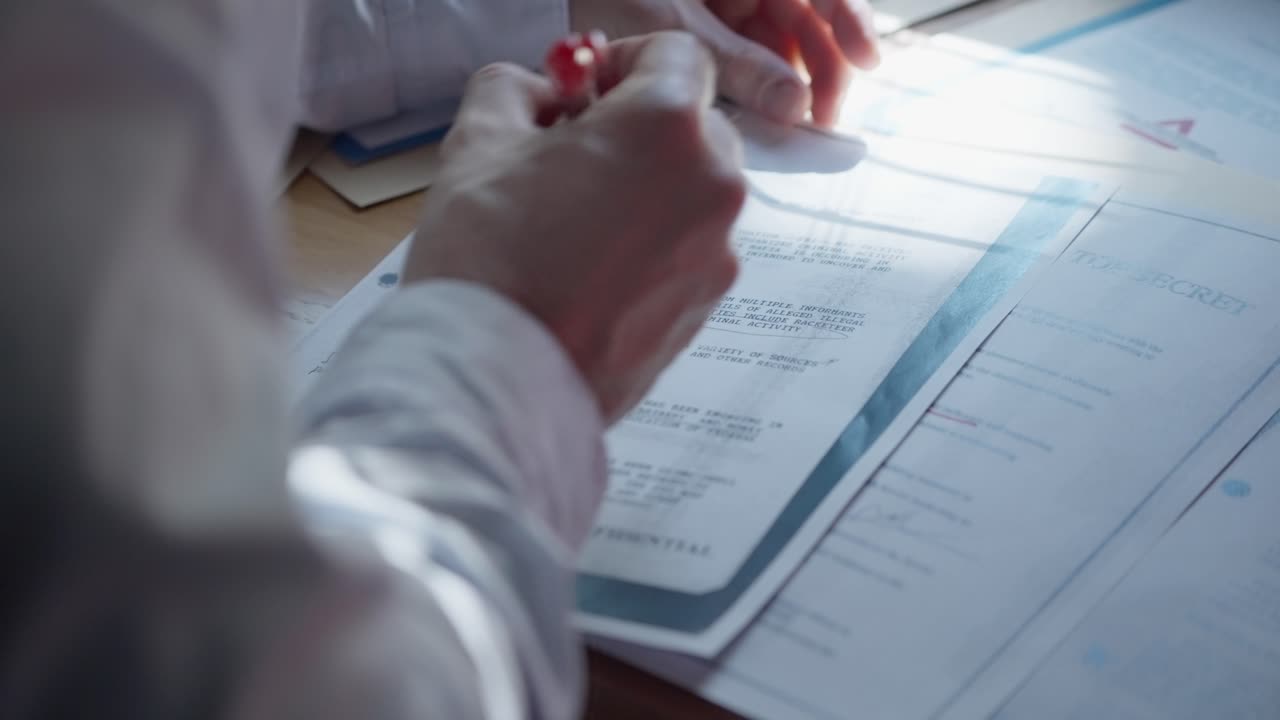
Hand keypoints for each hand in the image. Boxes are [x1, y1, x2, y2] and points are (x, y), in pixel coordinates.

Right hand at [404, 32, 745, 422]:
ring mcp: (717, 254)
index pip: (676, 55)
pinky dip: (652, 248)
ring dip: (648, 191)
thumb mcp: (478, 144)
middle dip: (640, 129)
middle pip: (694, 126)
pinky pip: (687, 251)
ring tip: (574, 224)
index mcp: (666, 127)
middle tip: (574, 153)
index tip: (588, 89)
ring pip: (692, 194)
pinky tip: (589, 272)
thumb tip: (539, 92)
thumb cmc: (487, 263)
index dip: (626, 62)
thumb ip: (515, 90)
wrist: (497, 381)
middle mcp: (712, 187)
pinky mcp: (705, 308)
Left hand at [571, 0, 878, 125]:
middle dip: (826, 67)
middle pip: (812, 22)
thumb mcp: (679, 30)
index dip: (851, 20)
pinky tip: (774, 121)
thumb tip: (795, 107)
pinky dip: (767, 93)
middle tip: (823, 119)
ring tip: (799, 126)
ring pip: (789, 50)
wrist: (566, 5)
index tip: (867, 60)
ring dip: (800, 86)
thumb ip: (740, 67)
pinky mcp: (719, 45)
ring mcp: (736, 14)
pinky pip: (759, 67)